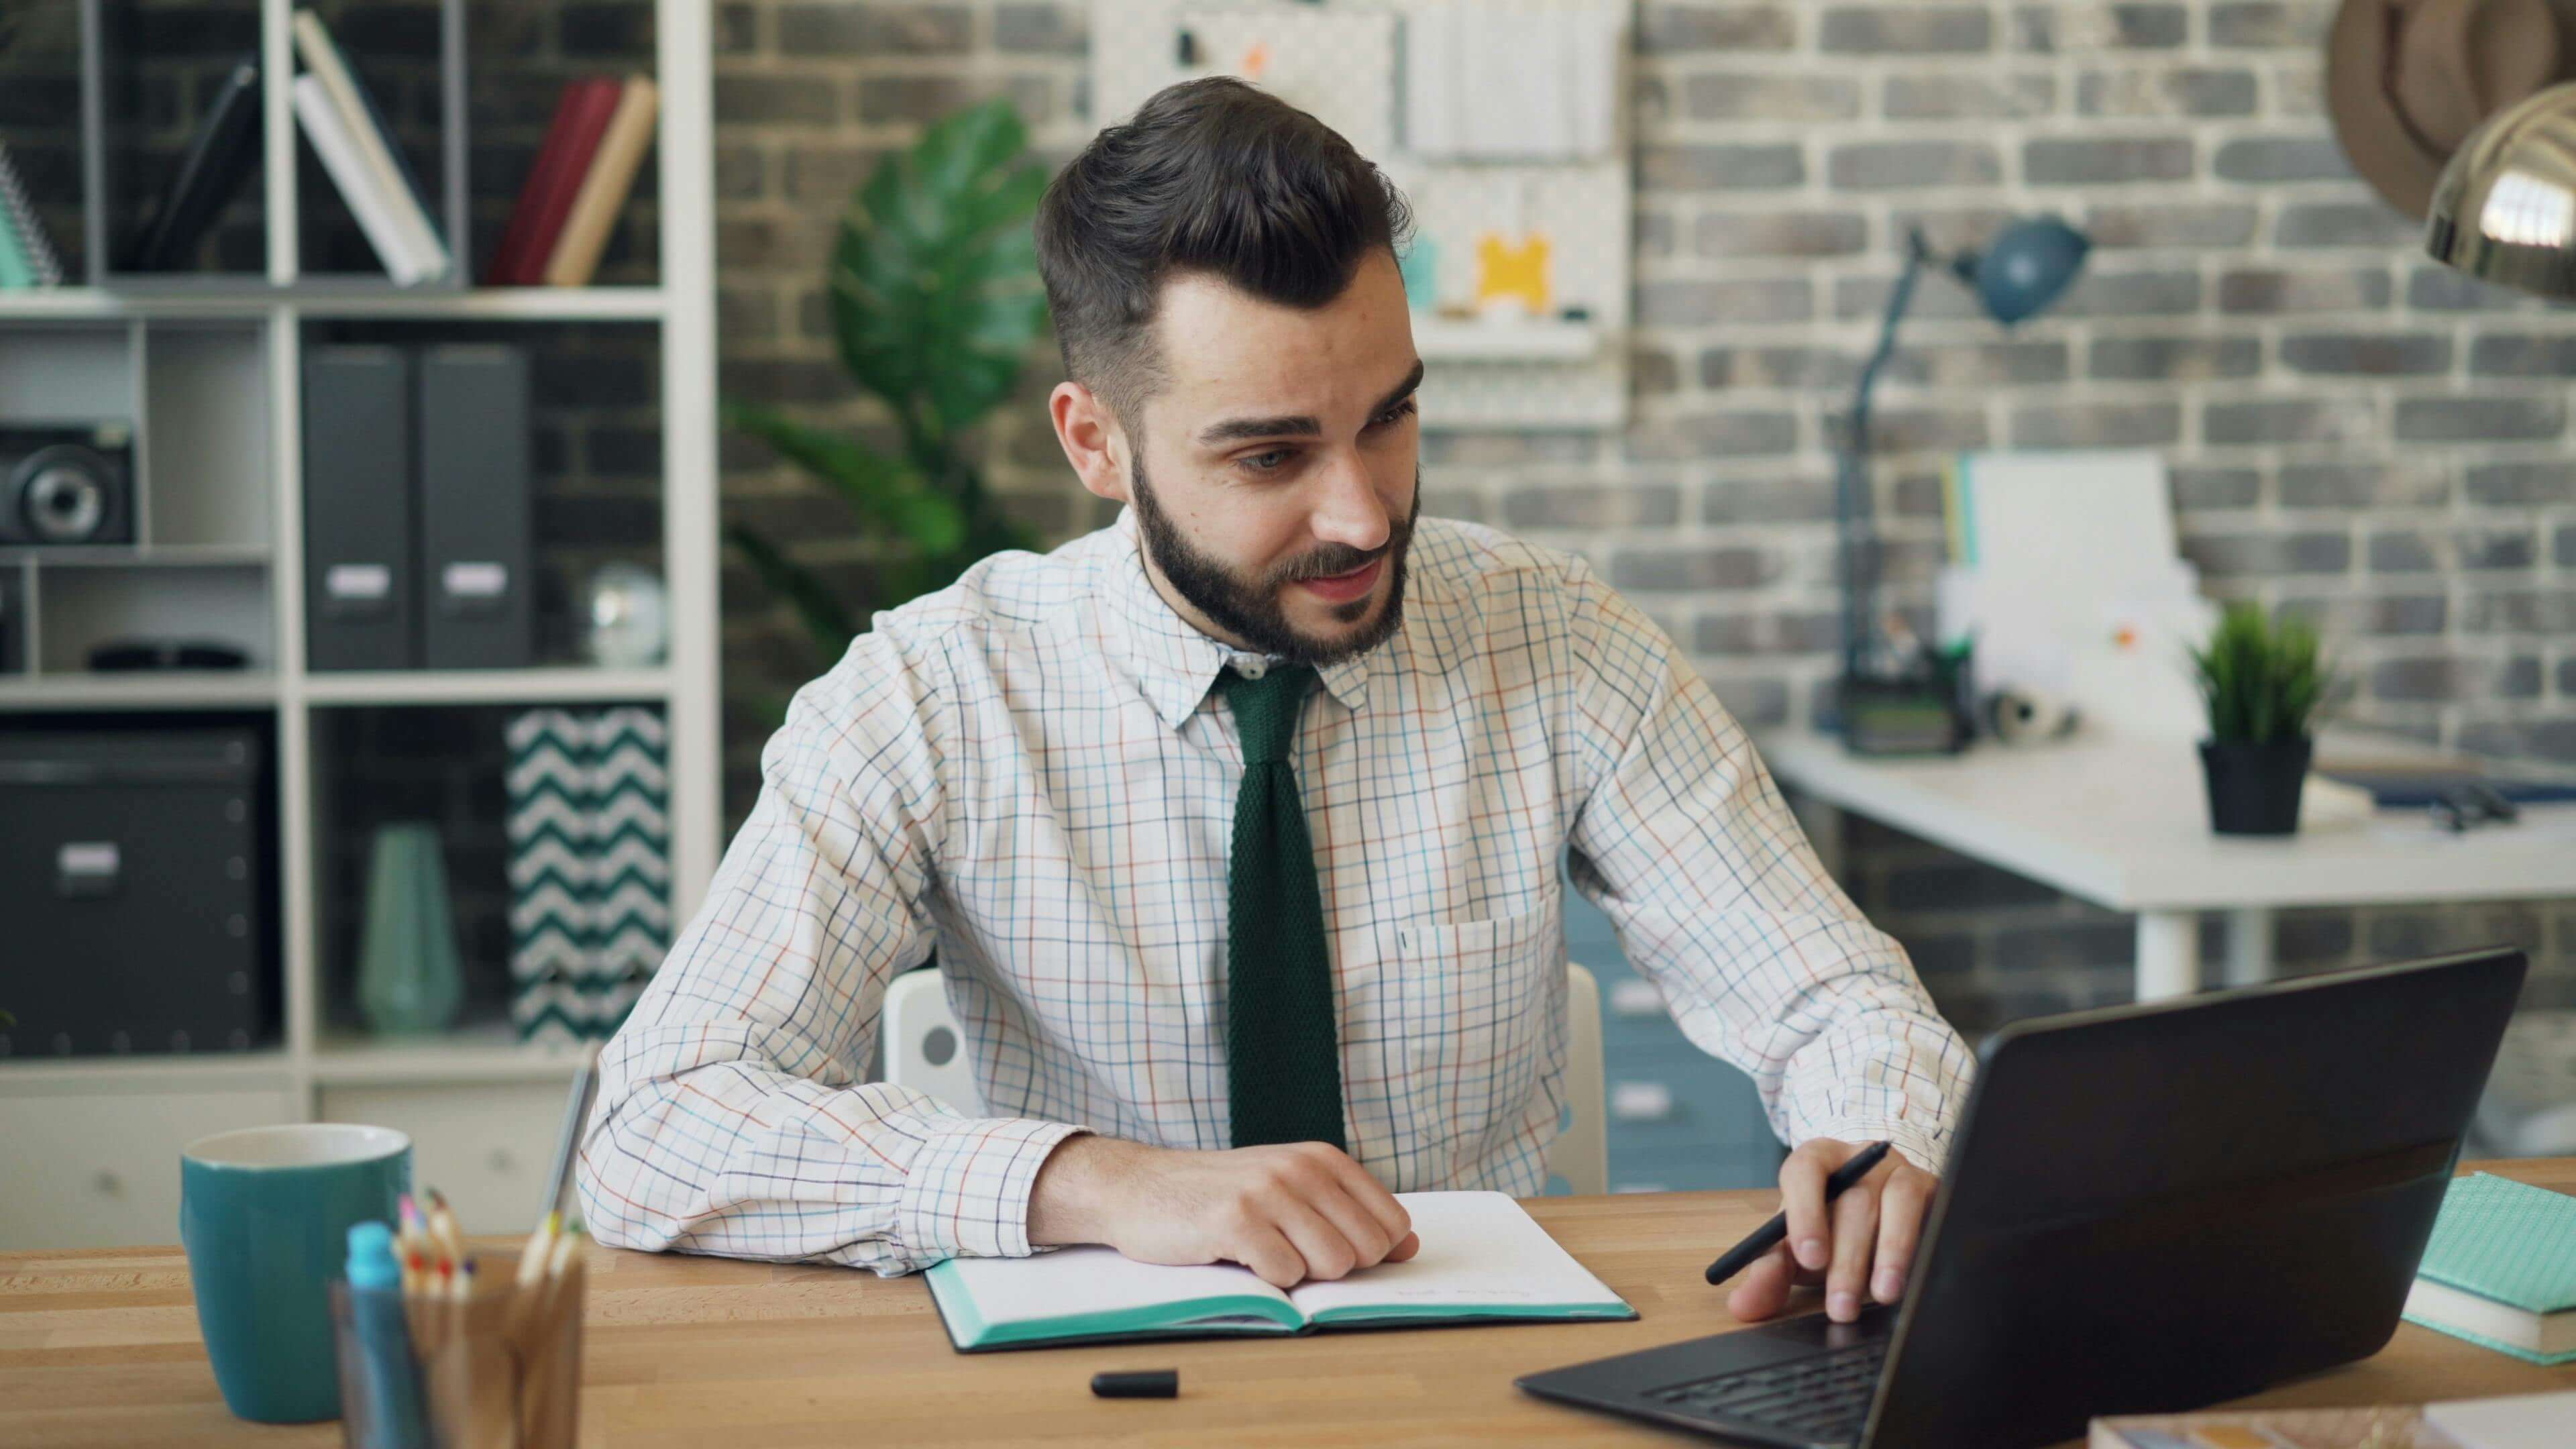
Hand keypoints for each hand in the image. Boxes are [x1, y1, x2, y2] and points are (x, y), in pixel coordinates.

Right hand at [1027, 1135, 1419, 1288]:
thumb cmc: (1220, 1196)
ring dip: (1298, 1274)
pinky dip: (1265, 1281)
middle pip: (1365, 1250)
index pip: (1391, 1225)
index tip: (1324, 1246)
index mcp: (1323, 1159)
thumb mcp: (1290, 1192)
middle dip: (1332, 1266)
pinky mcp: (1235, 1221)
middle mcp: (1301, 1168)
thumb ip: (1350, 1215)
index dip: (1366, 1253)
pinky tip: (1236, 1256)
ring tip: (1261, 1251)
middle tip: (1286, 1249)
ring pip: (1331, 1265)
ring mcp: (1269, 1192)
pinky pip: (1285, 1276)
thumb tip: (1410, 1246)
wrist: (1139, 1188)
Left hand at [1722, 1138, 1936, 1324]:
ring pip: (1898, 1205)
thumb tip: (1742, 1306)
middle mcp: (1859, 1158)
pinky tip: (1916, 1282)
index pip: (1805, 1171)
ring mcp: (1900, 1171)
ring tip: (1882, 1296)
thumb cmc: (1829, 1227)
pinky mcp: (1932, 1190)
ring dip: (1891, 1254)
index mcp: (1815, 1160)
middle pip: (1854, 1201)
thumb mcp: (1795, 1247)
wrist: (1876, 1210)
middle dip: (1847, 1260)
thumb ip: (1769, 1272)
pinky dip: (1922, 1250)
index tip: (1809, 1257)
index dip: (1806, 1212)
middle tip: (1841, 1306)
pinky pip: (1933, 1216)